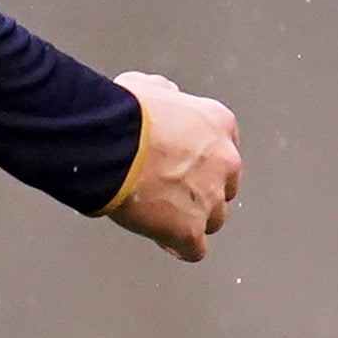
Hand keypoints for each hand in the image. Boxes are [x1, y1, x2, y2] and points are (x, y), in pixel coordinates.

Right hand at [109, 74, 243, 260]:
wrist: (111, 142)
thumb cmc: (123, 112)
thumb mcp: (148, 87)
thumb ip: (166, 94)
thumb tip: (165, 93)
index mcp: (219, 125)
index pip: (223, 150)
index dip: (202, 161)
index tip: (182, 165)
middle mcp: (225, 162)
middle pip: (223, 187)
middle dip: (201, 191)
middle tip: (170, 192)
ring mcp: (210, 198)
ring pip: (213, 219)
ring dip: (192, 219)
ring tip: (163, 218)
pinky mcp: (190, 229)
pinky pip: (195, 249)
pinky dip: (180, 247)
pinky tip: (164, 242)